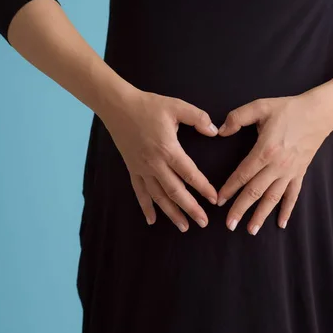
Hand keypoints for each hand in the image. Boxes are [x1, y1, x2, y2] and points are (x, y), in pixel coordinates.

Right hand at [101, 88, 218, 231]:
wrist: (118, 106)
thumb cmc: (149, 105)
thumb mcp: (177, 106)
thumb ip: (198, 118)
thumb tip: (215, 131)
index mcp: (168, 149)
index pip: (189, 173)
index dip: (203, 188)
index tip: (214, 199)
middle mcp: (154, 163)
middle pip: (175, 191)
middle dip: (190, 208)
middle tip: (203, 222)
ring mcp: (141, 168)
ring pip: (158, 196)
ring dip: (171, 213)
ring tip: (184, 226)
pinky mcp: (132, 168)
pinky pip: (139, 192)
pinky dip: (146, 207)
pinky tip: (152, 220)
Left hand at [216, 92, 332, 233]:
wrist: (319, 112)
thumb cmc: (288, 108)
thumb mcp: (260, 106)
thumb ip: (237, 117)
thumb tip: (220, 131)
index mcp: (265, 150)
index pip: (242, 174)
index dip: (229, 188)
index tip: (218, 201)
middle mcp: (277, 166)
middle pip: (255, 192)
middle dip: (241, 209)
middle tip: (229, 225)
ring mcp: (290, 172)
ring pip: (273, 198)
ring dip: (261, 215)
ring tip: (251, 230)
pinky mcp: (300, 173)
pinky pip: (293, 195)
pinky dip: (287, 210)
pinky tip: (281, 223)